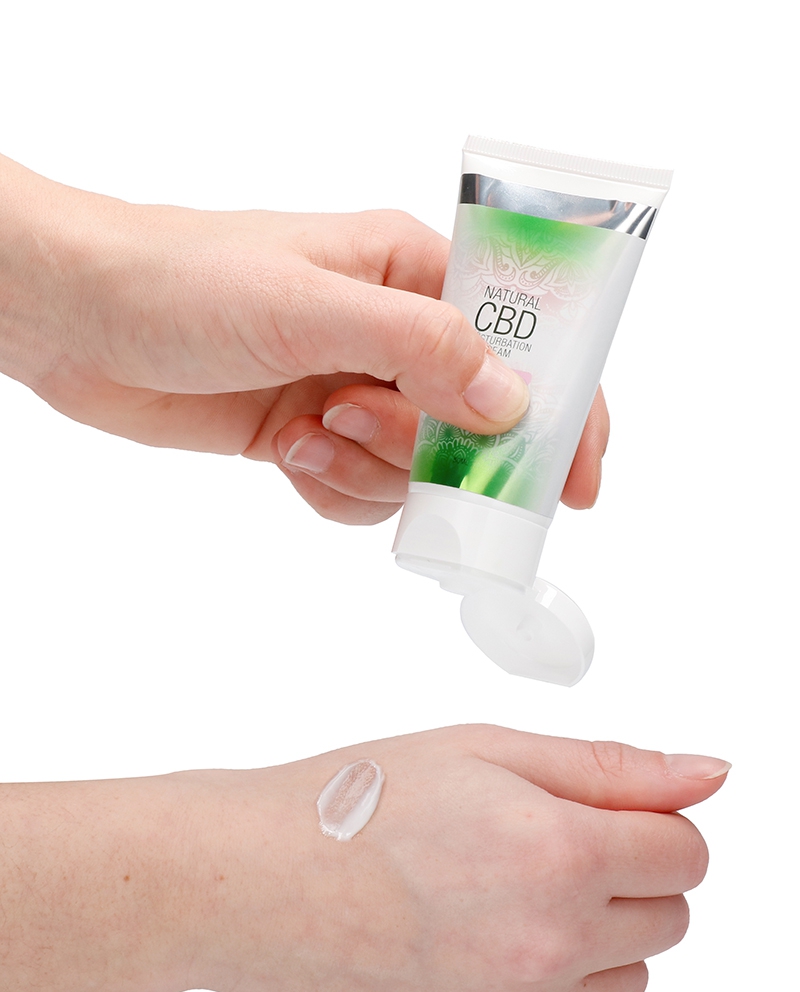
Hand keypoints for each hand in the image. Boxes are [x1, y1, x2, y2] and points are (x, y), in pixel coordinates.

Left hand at [1, 155, 607, 523]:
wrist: (80, 320)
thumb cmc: (185, 281)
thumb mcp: (313, 306)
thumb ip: (423, 350)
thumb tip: (513, 401)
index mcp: (410, 275)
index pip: (523, 342)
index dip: (561, 410)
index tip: (577, 480)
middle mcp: (390, 334)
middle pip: (472, 425)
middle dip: (427, 450)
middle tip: (360, 425)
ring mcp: (351, 389)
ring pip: (414, 471)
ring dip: (368, 471)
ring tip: (307, 432)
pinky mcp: (310, 435)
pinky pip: (359, 492)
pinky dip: (333, 491)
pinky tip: (289, 457)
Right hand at [192, 726, 726, 991]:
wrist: (249, 882)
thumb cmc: (351, 804)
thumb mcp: (485, 749)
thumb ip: (611, 768)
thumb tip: (707, 775)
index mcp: (557, 853)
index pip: (687, 853)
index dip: (653, 822)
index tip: (610, 814)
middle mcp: (546, 945)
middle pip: (669, 919)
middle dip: (628, 875)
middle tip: (545, 845)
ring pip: (626, 981)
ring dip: (594, 936)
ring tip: (505, 893)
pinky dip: (544, 985)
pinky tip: (475, 940)